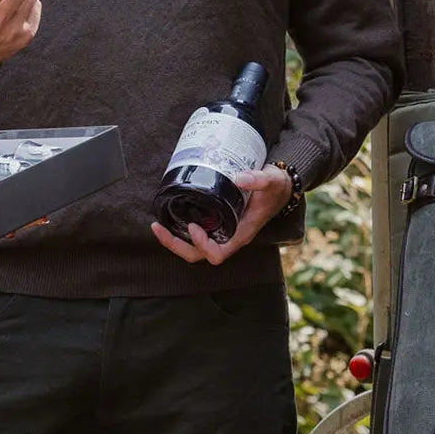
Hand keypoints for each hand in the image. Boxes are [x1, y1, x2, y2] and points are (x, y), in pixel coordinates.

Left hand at [150, 165, 292, 265]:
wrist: (278, 186)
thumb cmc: (275, 188)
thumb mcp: (271, 181)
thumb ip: (258, 179)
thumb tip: (240, 178)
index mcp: (241, 233)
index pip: (218, 252)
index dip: (202, 244)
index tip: (192, 226)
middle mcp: (229, 236)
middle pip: (200, 254)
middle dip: (177, 245)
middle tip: (158, 227)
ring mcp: (222, 231)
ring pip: (194, 247)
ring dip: (174, 240)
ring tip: (156, 225)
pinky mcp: (216, 221)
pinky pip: (195, 233)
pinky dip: (179, 229)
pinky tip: (167, 216)